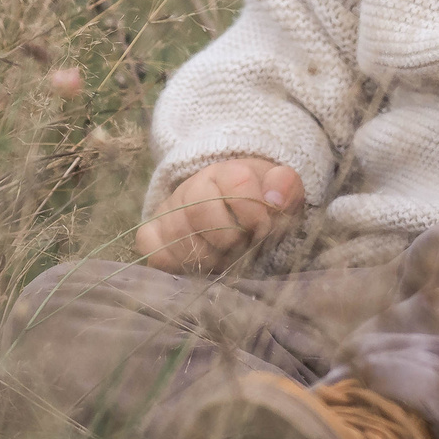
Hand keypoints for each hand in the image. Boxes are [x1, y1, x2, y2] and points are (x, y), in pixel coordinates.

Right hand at [136, 158, 305, 272]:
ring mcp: (169, 212)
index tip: (263, 227)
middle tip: (242, 246)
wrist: (228, 212)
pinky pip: (154, 252)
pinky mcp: (152, 235)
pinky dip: (176, 265)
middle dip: (228, 237)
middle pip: (200, 211)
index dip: (255, 212)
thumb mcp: (280, 192)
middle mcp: (191, 188)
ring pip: (178, 237)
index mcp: (225, 171)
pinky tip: (198, 267)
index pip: (237, 182)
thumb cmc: (258, 204)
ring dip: (208, 257)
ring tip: (225, 258)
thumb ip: (285, 187)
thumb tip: (276, 198)